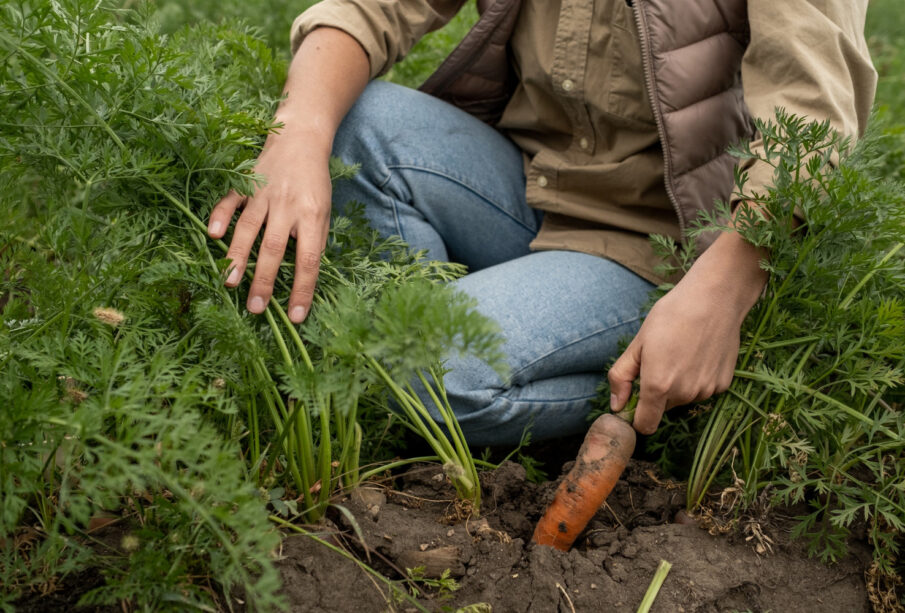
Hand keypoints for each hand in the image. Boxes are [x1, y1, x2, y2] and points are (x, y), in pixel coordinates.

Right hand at [208, 126, 332, 323]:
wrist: (301, 137)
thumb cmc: (315, 181)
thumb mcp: (325, 210)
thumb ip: (315, 239)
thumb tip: (306, 275)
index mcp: (311, 215)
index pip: (309, 260)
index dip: (302, 289)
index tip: (295, 316)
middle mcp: (286, 205)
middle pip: (274, 248)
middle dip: (264, 281)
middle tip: (255, 308)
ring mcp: (263, 193)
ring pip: (248, 228)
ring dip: (238, 256)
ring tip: (229, 282)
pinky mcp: (245, 182)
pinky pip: (230, 200)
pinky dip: (220, 215)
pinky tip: (212, 234)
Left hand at [607, 231, 767, 433]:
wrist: (714, 299)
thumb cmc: (671, 316)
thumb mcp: (637, 343)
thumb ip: (622, 378)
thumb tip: (617, 405)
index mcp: (658, 386)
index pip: (645, 425)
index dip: (636, 416)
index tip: (635, 400)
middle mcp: (684, 394)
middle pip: (663, 408)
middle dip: (657, 393)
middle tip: (660, 360)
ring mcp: (707, 391)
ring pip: (683, 398)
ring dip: (678, 385)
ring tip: (681, 352)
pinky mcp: (724, 384)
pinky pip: (702, 390)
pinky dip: (698, 378)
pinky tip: (699, 354)